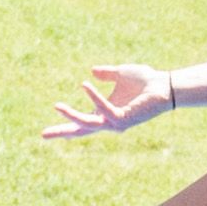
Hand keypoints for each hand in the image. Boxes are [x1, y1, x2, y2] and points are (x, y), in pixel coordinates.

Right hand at [43, 61, 169, 139]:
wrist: (163, 84)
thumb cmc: (145, 81)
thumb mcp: (120, 74)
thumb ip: (106, 74)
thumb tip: (91, 71)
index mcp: (105, 113)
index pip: (82, 122)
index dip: (65, 125)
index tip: (46, 134)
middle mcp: (109, 121)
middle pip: (81, 130)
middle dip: (62, 132)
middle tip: (43, 135)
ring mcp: (116, 122)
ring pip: (88, 123)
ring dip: (72, 115)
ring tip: (57, 105)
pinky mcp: (124, 118)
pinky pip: (104, 109)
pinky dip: (94, 98)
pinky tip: (85, 85)